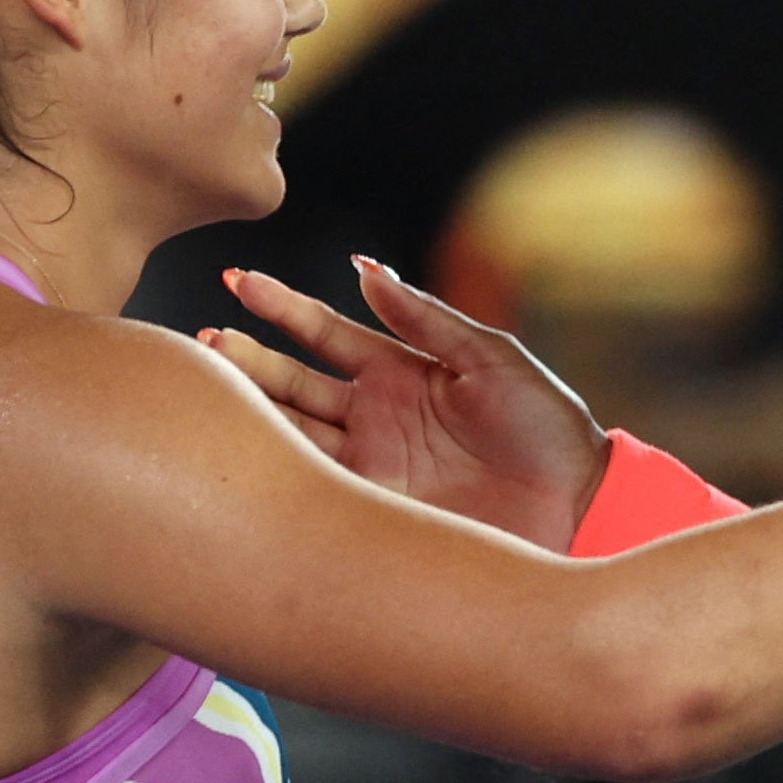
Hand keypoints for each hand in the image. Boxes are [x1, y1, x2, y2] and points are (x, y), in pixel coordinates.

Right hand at [200, 258, 609, 549]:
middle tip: (203, 343)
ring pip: (293, 431)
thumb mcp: (490, 358)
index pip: (325, 332)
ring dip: (251, 410)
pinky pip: (316, 487)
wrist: (579, 506)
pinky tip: (243, 451)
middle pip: (293, 381)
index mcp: (401, 371)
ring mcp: (371, 465)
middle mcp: (375, 417)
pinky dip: (279, 470)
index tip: (237, 280)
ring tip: (207, 383)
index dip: (281, 308)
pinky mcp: (376, 511)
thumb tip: (367, 271)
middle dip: (247, 360)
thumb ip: (425, 318)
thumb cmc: (547, 425)